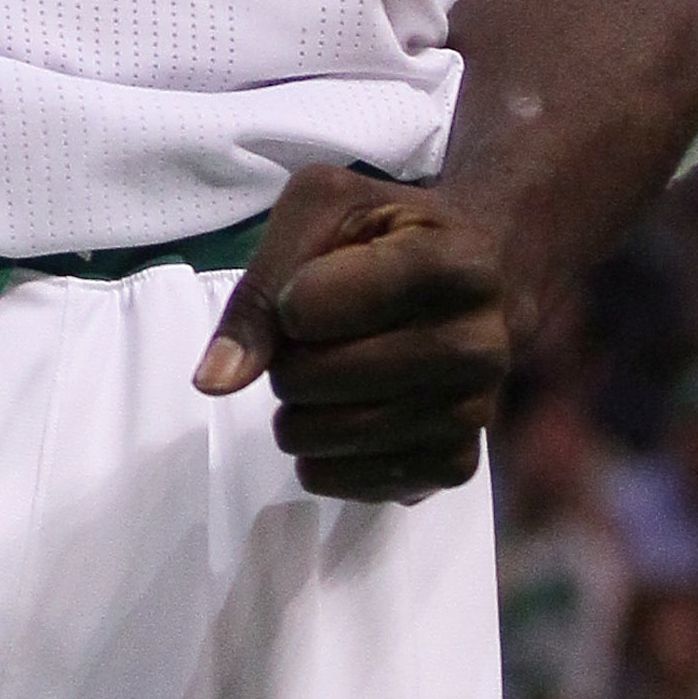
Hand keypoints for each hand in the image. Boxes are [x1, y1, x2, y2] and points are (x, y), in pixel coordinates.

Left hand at [192, 166, 510, 502]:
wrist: (463, 272)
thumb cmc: (380, 231)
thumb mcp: (316, 212)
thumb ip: (261, 289)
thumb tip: (216, 381)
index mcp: (453, 263)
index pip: (312, 310)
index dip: (288, 301)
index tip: (307, 287)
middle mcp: (482, 343)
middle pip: (325, 378)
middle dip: (288, 362)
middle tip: (305, 342)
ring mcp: (477, 411)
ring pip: (342, 436)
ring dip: (299, 416)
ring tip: (312, 381)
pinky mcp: (459, 462)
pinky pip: (370, 486)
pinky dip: (327, 464)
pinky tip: (327, 426)